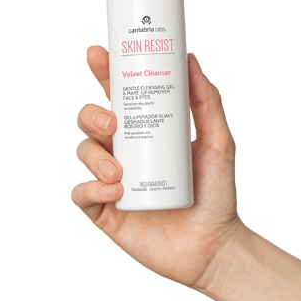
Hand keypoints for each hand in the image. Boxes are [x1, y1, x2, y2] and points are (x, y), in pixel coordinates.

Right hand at [72, 47, 243, 289]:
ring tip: (119, 170)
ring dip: (93, 155)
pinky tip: (116, 191)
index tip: (99, 54)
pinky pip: (81, 193)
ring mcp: (111, 181)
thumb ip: (207, 101)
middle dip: (91, 114)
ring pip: (82, 152)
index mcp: (146, 130)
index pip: (118, 94)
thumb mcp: (219, 141)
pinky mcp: (104, 212)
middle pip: (90, 119)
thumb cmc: (217, 194)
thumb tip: (190, 58)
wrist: (215, 247)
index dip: (104, 72)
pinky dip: (91, 188)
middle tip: (112, 122)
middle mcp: (124, 151)